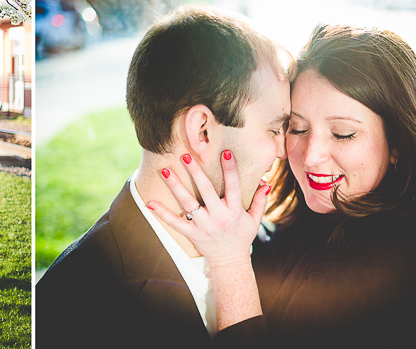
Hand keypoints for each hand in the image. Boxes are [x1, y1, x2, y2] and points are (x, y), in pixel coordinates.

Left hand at [148, 151, 269, 268]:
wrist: (230, 262)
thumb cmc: (241, 237)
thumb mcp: (254, 220)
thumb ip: (259, 201)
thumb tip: (266, 182)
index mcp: (234, 212)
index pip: (233, 187)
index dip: (230, 170)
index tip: (225, 153)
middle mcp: (218, 217)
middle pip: (206, 191)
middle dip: (196, 172)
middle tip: (185, 155)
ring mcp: (203, 226)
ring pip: (188, 203)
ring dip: (175, 186)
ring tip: (165, 170)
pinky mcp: (192, 233)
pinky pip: (175, 222)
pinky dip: (162, 213)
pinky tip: (150, 202)